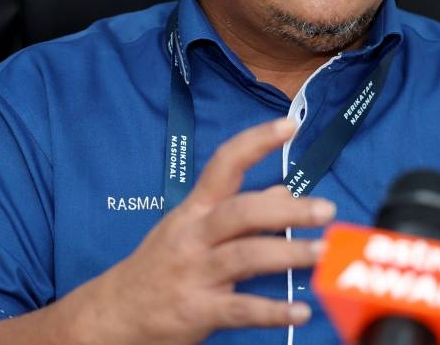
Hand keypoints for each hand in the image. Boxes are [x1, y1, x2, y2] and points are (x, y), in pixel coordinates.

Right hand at [69, 118, 335, 344]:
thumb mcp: (190, 228)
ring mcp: (194, 273)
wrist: (113, 313)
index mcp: (195, 210)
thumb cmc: (160, 265)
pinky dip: (273, 311)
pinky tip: (301, 311)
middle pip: (241, 212)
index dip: (256, 141)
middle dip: (286, 209)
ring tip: (321, 253)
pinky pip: (240, 309)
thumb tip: (282, 189)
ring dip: (287, 253)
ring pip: (245, 256)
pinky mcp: (197, 310)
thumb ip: (235, 208)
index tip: (290, 125)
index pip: (225, 164)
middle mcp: (194, 236)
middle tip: (326, 210)